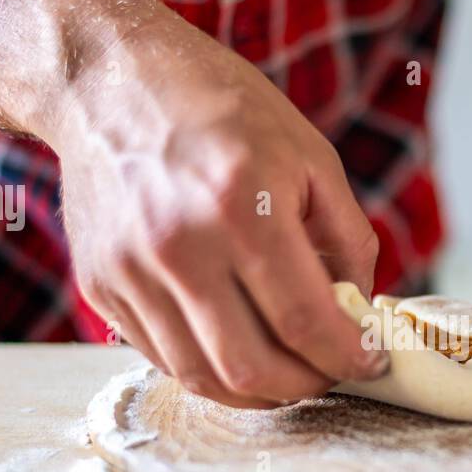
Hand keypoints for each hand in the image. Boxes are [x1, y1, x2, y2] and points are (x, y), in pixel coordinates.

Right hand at [48, 12, 388, 407]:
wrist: (110, 80)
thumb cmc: (219, 109)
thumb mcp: (310, 156)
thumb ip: (347, 239)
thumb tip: (360, 312)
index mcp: (241, 207)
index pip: (304, 321)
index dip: (347, 357)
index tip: (370, 364)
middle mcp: (179, 246)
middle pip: (251, 366)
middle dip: (304, 387)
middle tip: (329, 373)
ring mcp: (131, 272)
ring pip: (201, 377)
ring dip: (256, 392)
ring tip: (287, 371)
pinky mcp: (100, 286)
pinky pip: (161, 357)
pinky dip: (208, 368)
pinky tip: (235, 346)